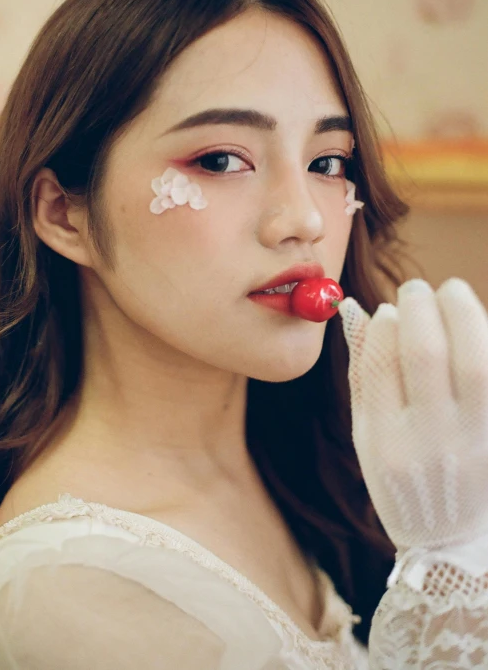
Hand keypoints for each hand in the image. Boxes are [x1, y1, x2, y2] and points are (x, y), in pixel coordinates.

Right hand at [338, 278, 487, 551]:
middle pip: (426, 353)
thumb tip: (356, 310)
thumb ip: (362, 371)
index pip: (382, 365)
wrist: (449, 541)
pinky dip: (487, 341)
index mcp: (385, 442)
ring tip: (452, 292)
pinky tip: (477, 329)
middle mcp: (431, 443)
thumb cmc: (402, 477)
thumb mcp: (367, 435)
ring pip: (475, 361)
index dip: (386, 325)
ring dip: (462, 312)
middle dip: (421, 305)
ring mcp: (476, 444)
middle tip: (418, 289)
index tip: (390, 310)